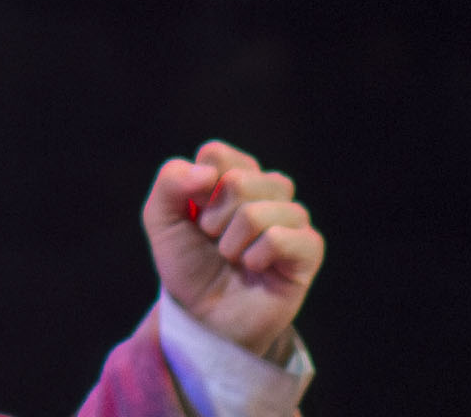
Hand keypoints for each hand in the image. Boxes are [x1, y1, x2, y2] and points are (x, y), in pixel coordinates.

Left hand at [140, 140, 321, 360]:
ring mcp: (291, 218)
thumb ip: (170, 183)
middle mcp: (266, 189)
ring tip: (232, 257)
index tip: (194, 217)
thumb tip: (207, 172)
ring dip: (233, 241)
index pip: (217, 154)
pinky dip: (257, 255)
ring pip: (260, 209)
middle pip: (239, 179)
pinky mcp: (308, 248)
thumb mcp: (162, 220)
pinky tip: (253, 267)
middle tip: (214, 241)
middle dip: (214, 218)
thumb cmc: (188, 264)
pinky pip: (281, 237)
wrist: (206, 317)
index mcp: (233, 173)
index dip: (196, 189)